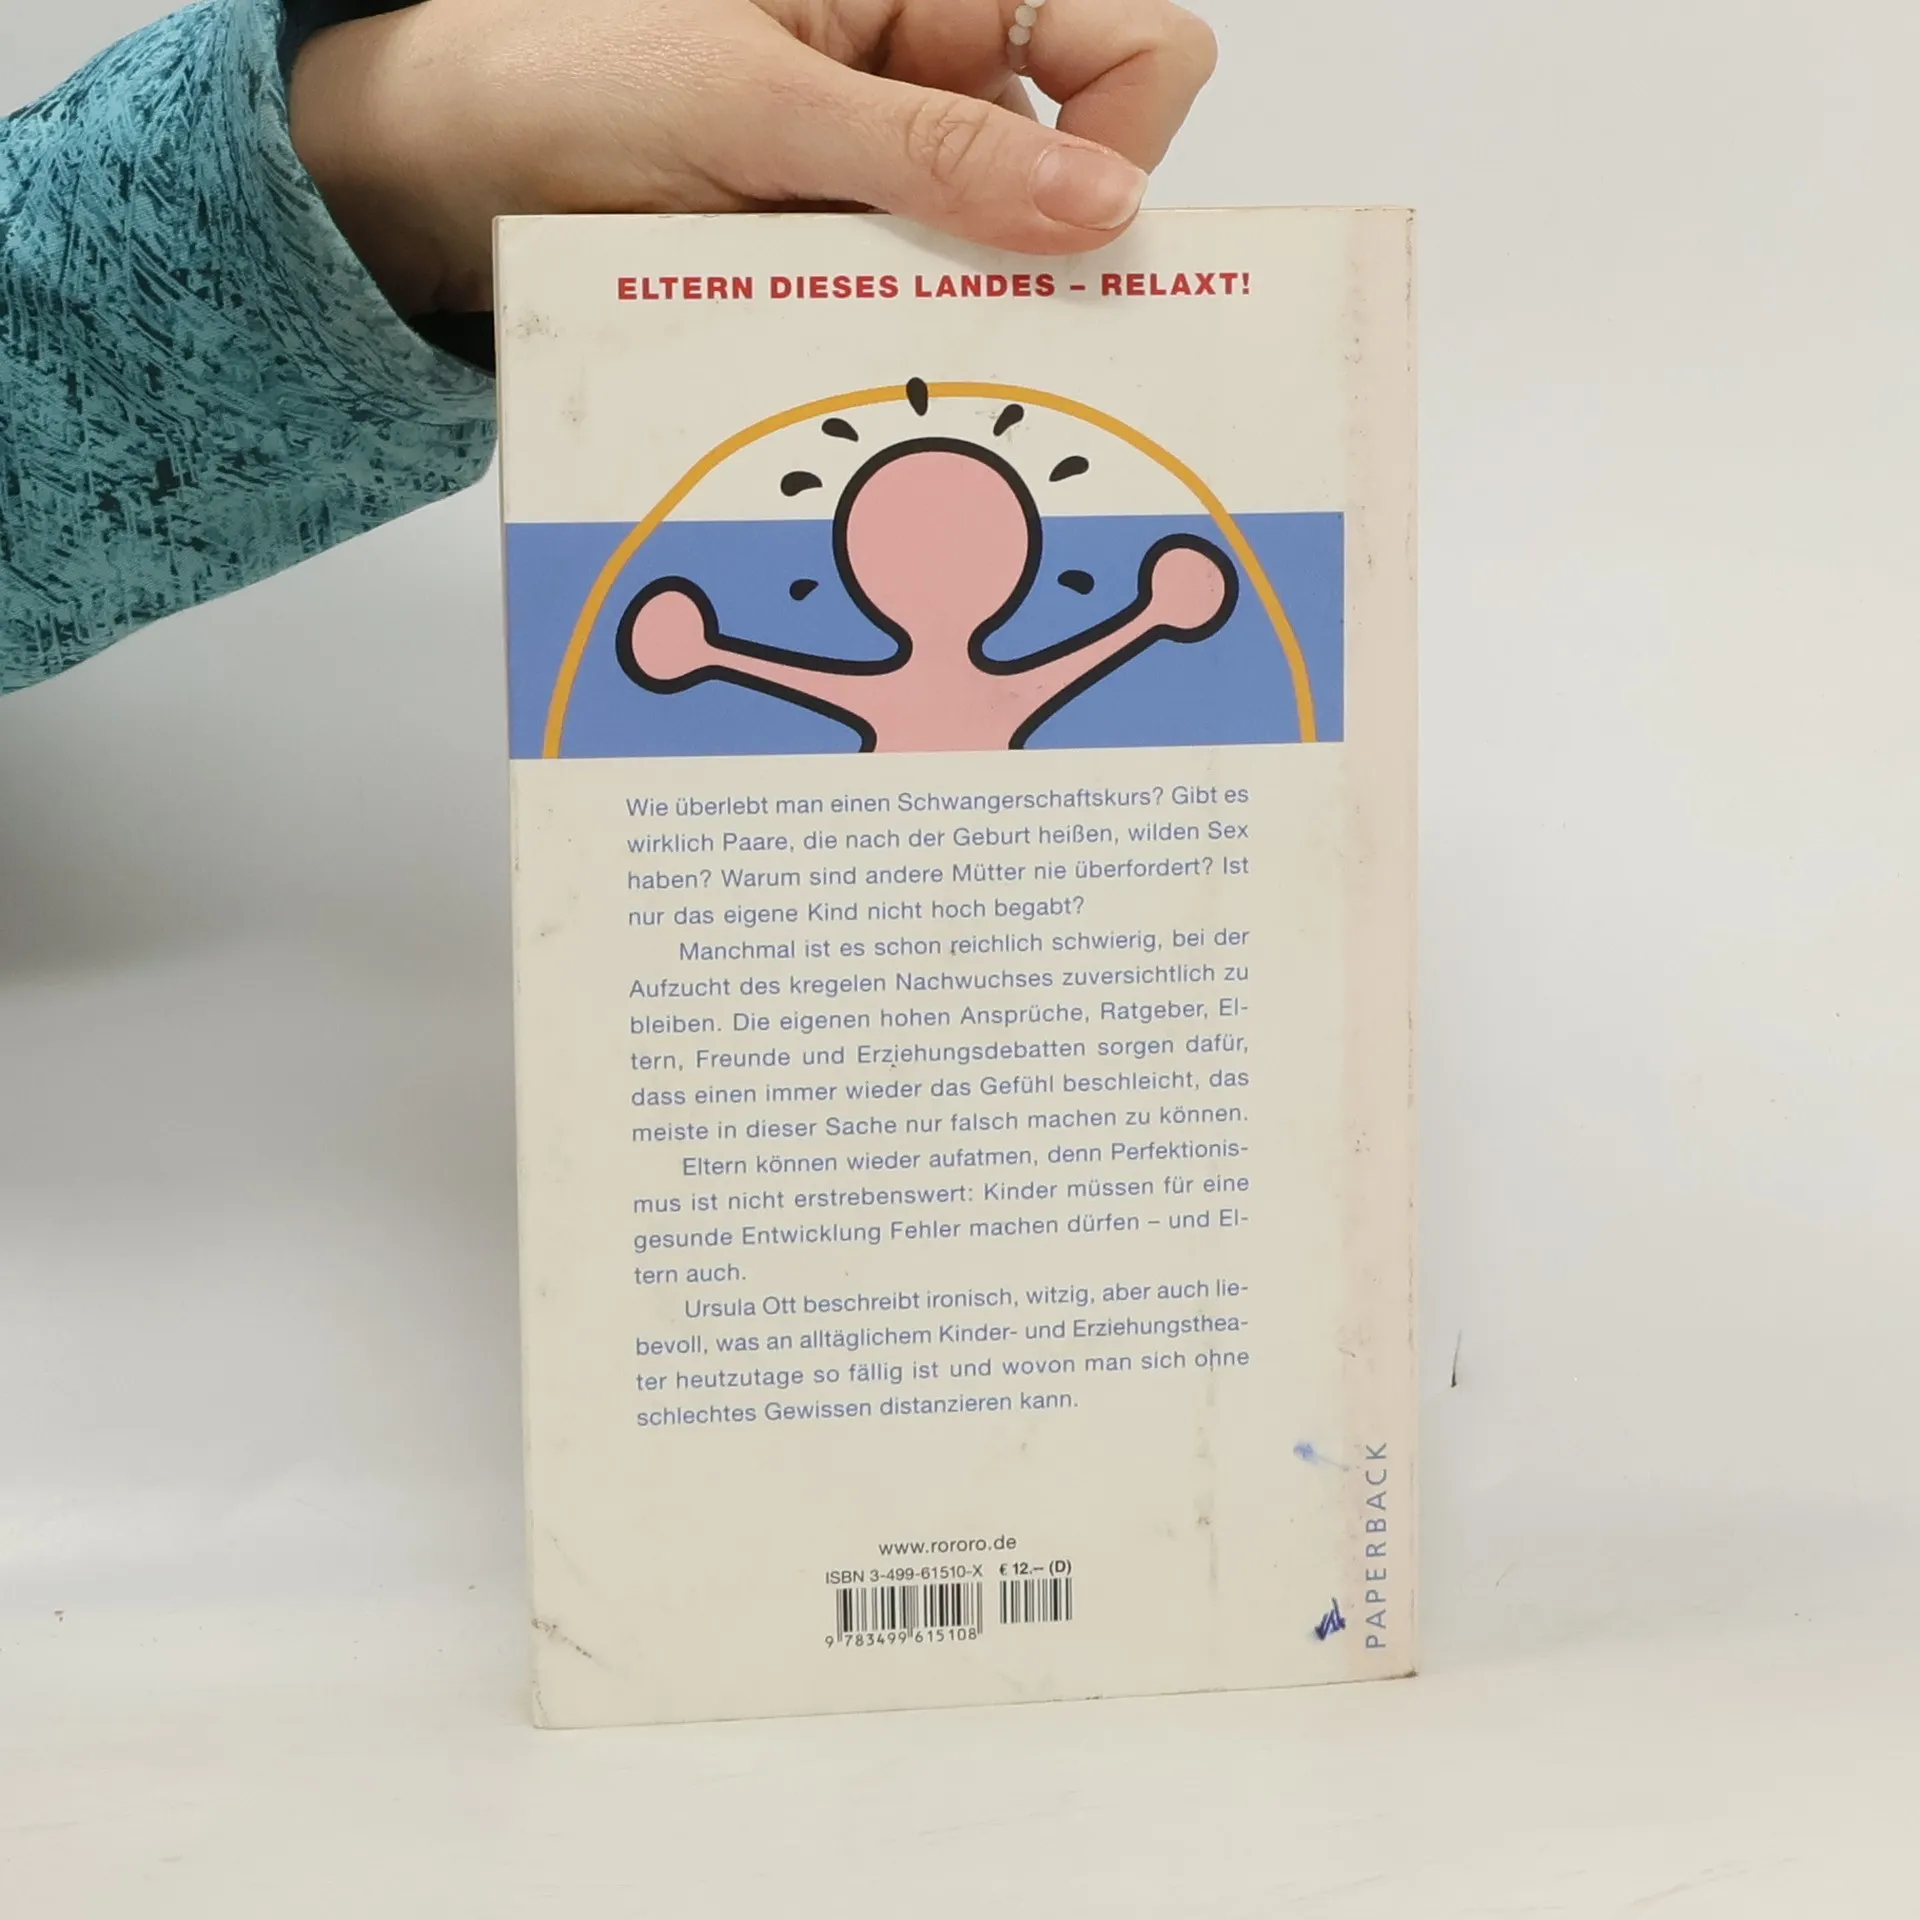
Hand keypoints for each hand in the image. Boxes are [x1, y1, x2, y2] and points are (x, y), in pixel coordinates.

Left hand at [287, 0, 1217, 316]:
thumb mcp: (761, 104)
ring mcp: (902, 187)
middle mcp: (939, 84)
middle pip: (1085, 173)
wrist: (454, 172)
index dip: (1129, 133)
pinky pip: (928, 321)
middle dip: (1050, 253)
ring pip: (1010, 267)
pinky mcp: (856, 270)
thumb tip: (1103, 204)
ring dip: (967, 318)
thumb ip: (935, 151)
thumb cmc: (577, 79)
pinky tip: (848, 366)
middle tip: (972, 316)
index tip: (1075, 225)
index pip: (1129, 45)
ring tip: (873, 340)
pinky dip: (905, 351)